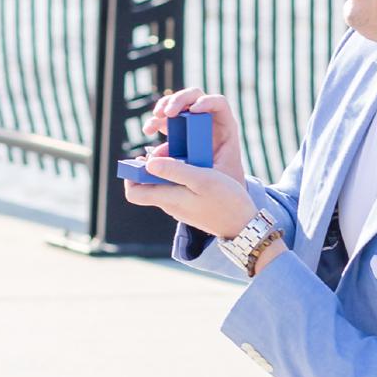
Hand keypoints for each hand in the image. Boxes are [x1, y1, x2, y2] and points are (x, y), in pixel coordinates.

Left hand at [123, 150, 250, 240]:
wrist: (246, 225)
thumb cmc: (226, 200)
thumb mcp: (202, 179)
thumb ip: (175, 171)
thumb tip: (148, 163)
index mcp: (168, 199)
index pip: (133, 193)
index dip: (131, 176)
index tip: (141, 160)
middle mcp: (170, 206)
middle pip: (147, 188)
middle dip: (150, 169)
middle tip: (165, 152)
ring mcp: (181, 208)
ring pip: (163, 188)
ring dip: (167, 172)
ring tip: (184, 157)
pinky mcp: (192, 208)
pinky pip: (177, 192)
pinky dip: (179, 179)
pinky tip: (195, 169)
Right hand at [147, 87, 246, 184]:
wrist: (220, 190)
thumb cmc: (222, 181)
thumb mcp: (213, 175)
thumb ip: (190, 167)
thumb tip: (158, 158)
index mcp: (225, 126)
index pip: (218, 103)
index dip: (207, 102)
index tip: (193, 111)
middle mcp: (209, 120)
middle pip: (194, 96)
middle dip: (179, 100)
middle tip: (168, 113)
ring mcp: (193, 123)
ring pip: (178, 103)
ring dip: (165, 106)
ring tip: (155, 118)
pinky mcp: (179, 131)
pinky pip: (166, 120)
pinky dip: (156, 121)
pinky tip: (148, 130)